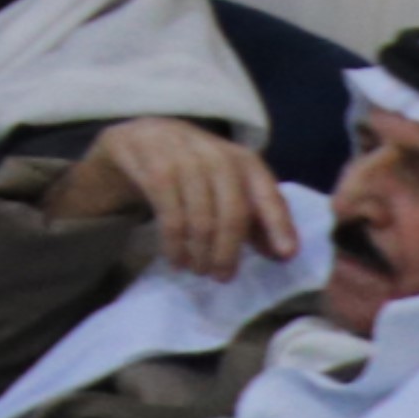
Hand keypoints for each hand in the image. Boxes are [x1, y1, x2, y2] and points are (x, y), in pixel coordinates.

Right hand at [54, 118, 301, 273]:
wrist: (133, 140)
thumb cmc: (187, 173)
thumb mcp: (222, 189)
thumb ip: (251, 217)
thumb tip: (281, 252)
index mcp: (240, 158)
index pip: (265, 191)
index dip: (277, 223)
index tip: (285, 256)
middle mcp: (212, 151)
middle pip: (232, 207)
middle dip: (229, 248)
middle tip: (222, 277)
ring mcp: (178, 153)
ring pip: (199, 212)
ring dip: (200, 249)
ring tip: (198, 270)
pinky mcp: (146, 161)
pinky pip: (167, 210)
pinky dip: (173, 241)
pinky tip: (175, 258)